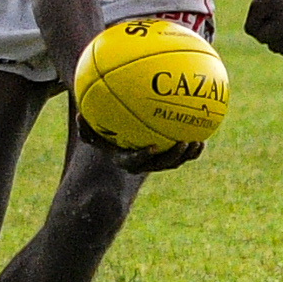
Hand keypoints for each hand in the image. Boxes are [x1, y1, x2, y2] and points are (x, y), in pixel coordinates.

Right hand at [75, 116, 201, 173]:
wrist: (123, 137)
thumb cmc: (106, 131)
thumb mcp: (93, 131)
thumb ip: (86, 127)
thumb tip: (78, 117)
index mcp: (127, 159)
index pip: (135, 162)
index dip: (144, 156)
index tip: (152, 146)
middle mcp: (146, 162)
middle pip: (162, 164)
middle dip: (174, 157)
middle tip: (183, 142)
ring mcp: (160, 159)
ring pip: (177, 160)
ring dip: (188, 153)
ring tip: (198, 140)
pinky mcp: (172, 153)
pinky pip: (186, 151)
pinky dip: (195, 144)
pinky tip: (204, 129)